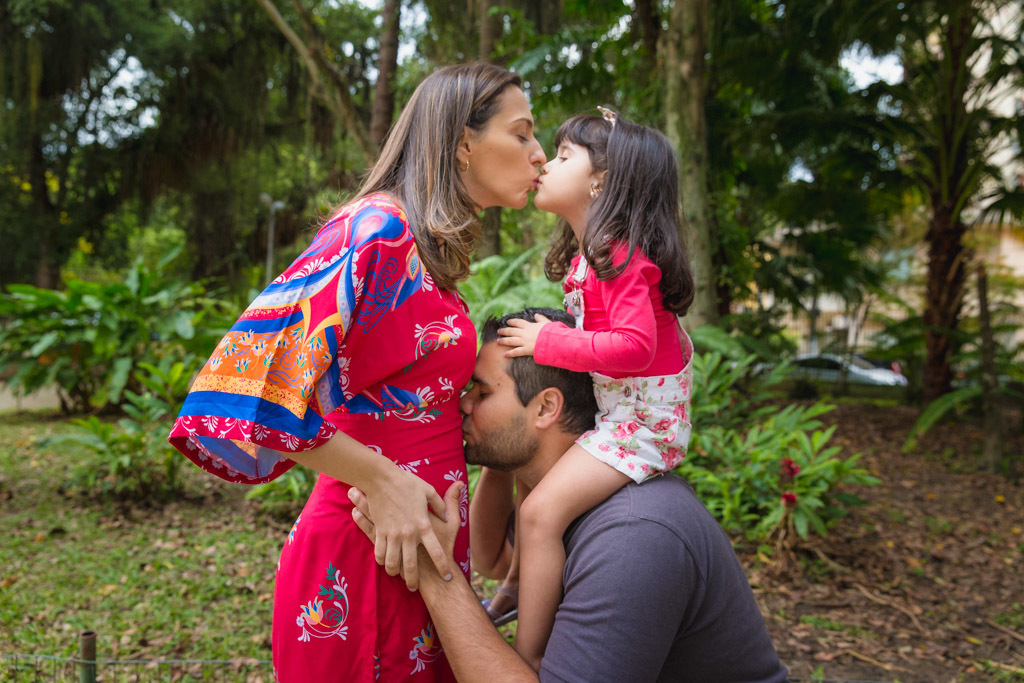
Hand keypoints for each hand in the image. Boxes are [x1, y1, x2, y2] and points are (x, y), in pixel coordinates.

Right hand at [360, 468, 453, 590]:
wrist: (381, 479)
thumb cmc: (407, 483)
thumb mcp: (428, 491)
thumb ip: (441, 504)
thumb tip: (447, 514)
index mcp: (423, 524)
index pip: (436, 551)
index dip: (443, 566)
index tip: (447, 577)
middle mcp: (408, 534)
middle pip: (411, 566)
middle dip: (413, 580)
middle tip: (415, 587)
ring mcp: (392, 534)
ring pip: (392, 563)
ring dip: (394, 572)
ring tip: (398, 576)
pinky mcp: (379, 532)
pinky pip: (379, 554)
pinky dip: (382, 561)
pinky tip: (385, 563)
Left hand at [496, 315, 550, 357]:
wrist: (551, 341)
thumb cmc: (550, 332)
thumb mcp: (546, 322)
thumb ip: (540, 318)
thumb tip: (536, 315)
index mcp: (529, 326)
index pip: (517, 322)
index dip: (512, 322)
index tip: (507, 322)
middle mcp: (524, 333)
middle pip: (511, 331)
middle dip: (504, 331)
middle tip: (499, 331)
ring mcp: (523, 342)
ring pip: (510, 340)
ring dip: (503, 341)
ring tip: (498, 341)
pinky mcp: (525, 350)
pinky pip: (515, 352)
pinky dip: (510, 353)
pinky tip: (504, 354)